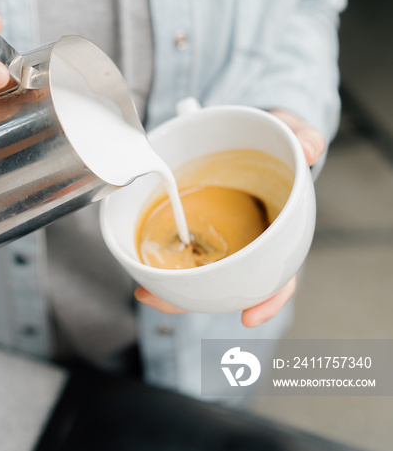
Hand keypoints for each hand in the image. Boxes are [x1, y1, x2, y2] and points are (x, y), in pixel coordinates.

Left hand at [135, 109, 324, 325]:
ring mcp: (226, 235)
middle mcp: (252, 242)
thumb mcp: (298, 137)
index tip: (249, 317)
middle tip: (163, 301)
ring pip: (203, 271)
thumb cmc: (284, 145)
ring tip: (145, 291)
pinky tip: (142, 261)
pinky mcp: (202, 221)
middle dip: (198, 298)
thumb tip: (308, 149)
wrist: (264, 133)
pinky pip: (185, 245)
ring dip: (174, 287)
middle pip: (231, 283)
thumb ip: (306, 141)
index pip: (281, 275)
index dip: (268, 299)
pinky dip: (166, 257)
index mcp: (282, 232)